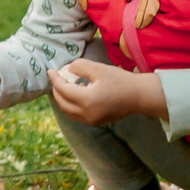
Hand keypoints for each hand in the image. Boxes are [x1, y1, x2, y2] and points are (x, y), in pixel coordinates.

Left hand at [47, 59, 161, 126]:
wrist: (139, 96)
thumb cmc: (120, 80)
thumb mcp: (98, 68)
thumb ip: (78, 67)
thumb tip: (65, 71)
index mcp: (86, 100)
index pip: (62, 90)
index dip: (55, 79)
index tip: (50, 70)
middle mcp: (86, 114)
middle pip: (62, 103)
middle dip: (56, 90)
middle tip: (56, 77)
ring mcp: (91, 121)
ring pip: (68, 111)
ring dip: (62, 98)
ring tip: (64, 85)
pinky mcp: (95, 122)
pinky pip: (76, 115)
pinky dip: (71, 105)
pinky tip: (75, 93)